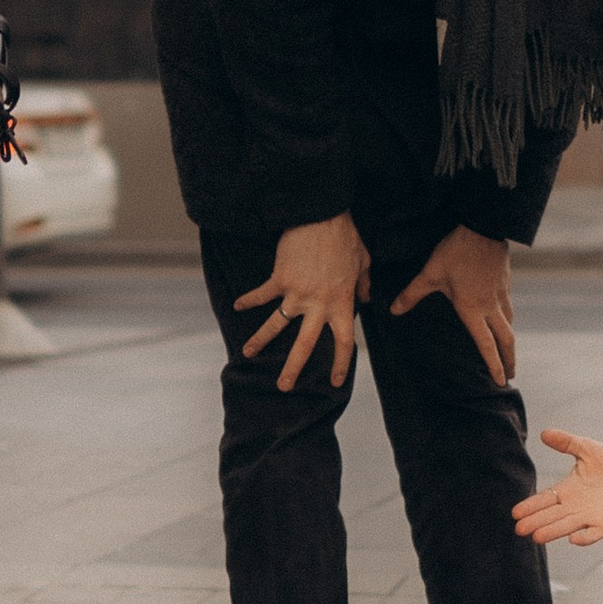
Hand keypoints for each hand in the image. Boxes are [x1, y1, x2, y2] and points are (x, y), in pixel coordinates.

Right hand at [234, 213, 368, 389]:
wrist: (322, 216)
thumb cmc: (346, 237)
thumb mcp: (363, 261)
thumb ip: (364, 284)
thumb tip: (366, 299)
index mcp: (341, 303)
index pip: (344, 341)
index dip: (342, 363)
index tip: (336, 382)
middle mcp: (318, 304)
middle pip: (305, 344)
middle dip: (293, 368)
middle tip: (283, 387)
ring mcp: (296, 293)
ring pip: (276, 324)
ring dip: (261, 340)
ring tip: (247, 353)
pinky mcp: (280, 279)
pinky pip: (261, 294)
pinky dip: (248, 300)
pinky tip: (237, 306)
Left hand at [389, 227, 516, 386]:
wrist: (482, 225)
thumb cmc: (456, 251)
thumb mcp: (430, 273)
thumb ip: (413, 294)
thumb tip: (393, 310)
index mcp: (473, 309)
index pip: (486, 344)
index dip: (493, 365)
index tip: (500, 382)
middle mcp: (490, 305)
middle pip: (506, 339)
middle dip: (509, 360)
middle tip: (510, 376)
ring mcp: (500, 293)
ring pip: (509, 323)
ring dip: (509, 340)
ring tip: (508, 351)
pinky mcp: (505, 281)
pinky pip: (508, 306)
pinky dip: (508, 319)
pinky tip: (504, 318)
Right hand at [512, 429, 602, 547]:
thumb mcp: (587, 448)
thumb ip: (567, 442)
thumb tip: (544, 433)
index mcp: (568, 488)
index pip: (545, 499)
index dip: (531, 506)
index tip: (515, 513)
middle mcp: (574, 506)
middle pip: (551, 515)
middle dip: (535, 522)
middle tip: (519, 529)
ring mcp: (589, 517)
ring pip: (566, 526)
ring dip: (552, 531)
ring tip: (536, 537)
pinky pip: (593, 534)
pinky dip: (584, 538)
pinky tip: (573, 539)